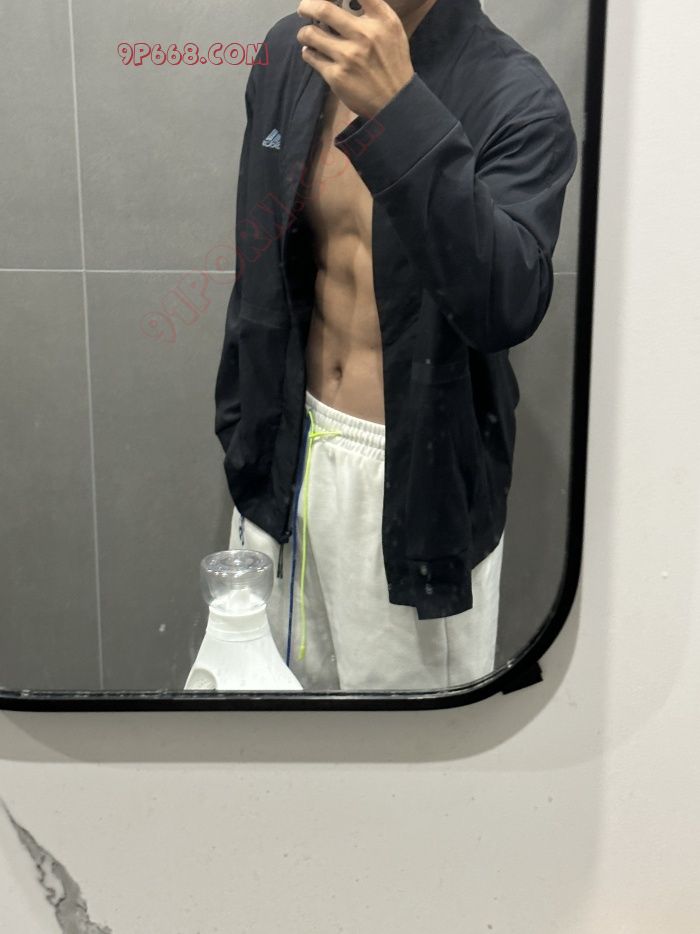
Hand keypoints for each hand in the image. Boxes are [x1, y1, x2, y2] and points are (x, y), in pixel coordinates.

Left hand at [296, 0, 414, 118]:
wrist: (395, 100)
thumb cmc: (392, 61)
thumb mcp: (392, 29)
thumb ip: (373, 10)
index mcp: (381, 20)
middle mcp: (364, 35)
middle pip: (323, 8)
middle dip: (307, 5)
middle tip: (304, 9)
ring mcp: (348, 56)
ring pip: (311, 34)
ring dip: (304, 32)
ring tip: (306, 35)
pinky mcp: (336, 76)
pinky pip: (311, 57)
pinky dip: (308, 52)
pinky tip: (312, 52)